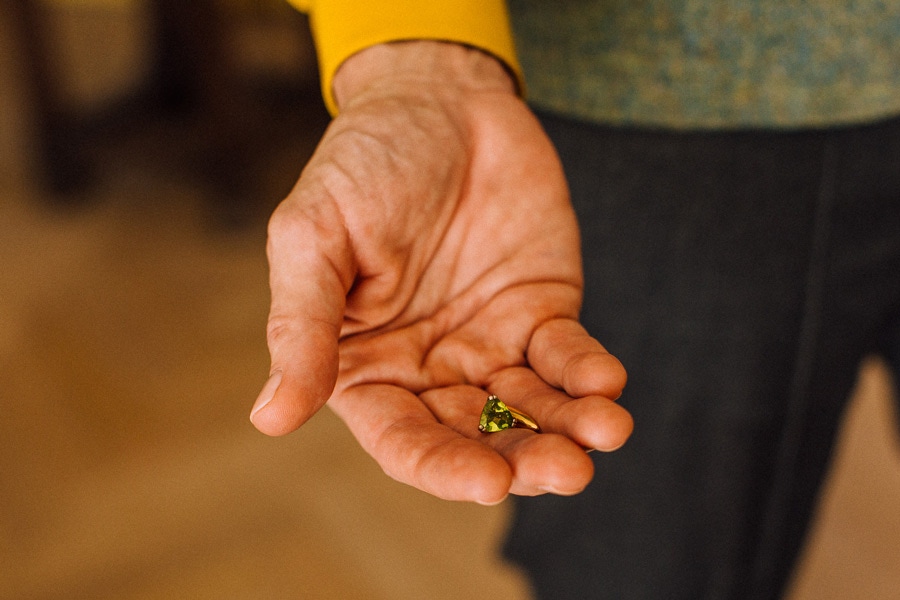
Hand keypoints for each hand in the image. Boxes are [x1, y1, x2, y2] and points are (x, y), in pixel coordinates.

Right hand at [251, 41, 631, 503]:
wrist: (438, 99)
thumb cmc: (362, 163)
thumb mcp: (313, 236)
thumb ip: (301, 325)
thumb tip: (270, 417)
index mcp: (367, 364)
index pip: (403, 439)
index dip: (444, 466)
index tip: (490, 480)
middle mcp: (430, 367)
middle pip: (478, 436)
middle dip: (524, 459)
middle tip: (567, 470)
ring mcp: (490, 342)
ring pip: (531, 408)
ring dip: (570, 428)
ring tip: (605, 430)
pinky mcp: (541, 311)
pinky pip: (569, 357)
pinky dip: (589, 374)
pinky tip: (606, 383)